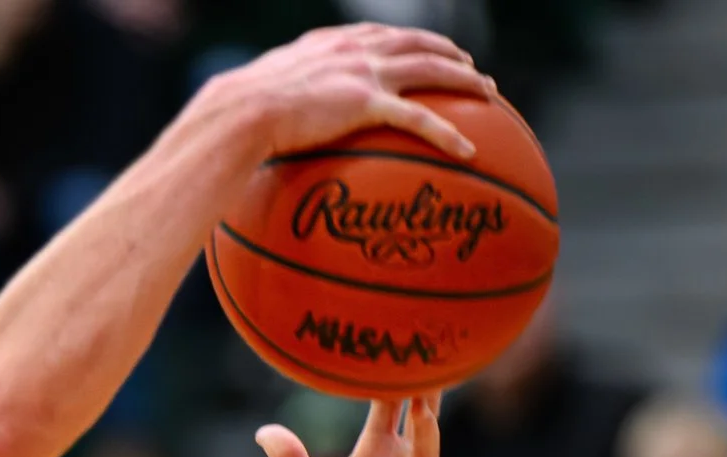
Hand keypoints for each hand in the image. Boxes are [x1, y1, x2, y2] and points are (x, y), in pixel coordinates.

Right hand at [217, 23, 494, 160]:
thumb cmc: (238, 111)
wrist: (240, 112)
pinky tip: (468, 151)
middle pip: (417, 44)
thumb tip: (274, 122)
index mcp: (332, 43)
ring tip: (489, 95)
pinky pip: (419, 119)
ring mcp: (365, 73)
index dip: (411, 40)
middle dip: (450, 53)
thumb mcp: (264, 91)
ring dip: (465, 80)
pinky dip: (447, 134)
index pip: (383, 34)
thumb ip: (283, 96)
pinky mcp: (367, 103)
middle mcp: (355, 49)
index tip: (429, 49)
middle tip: (472, 69)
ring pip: (431, 69)